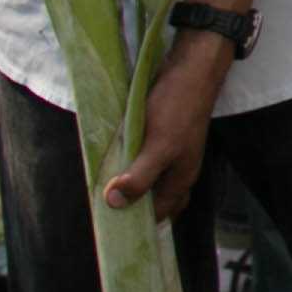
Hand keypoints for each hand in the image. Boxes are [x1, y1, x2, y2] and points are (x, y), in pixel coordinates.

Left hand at [101, 31, 232, 219]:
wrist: (191, 69)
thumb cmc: (178, 107)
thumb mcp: (158, 146)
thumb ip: (139, 176)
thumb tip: (114, 203)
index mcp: (180, 180)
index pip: (156, 214)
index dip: (134, 222)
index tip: (107, 222)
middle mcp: (175, 171)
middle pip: (151, 199)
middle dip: (129, 203)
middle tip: (101, 201)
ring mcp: (168, 153)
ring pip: (145, 178)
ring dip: (125, 180)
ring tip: (101, 179)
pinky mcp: (159, 137)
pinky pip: (141, 158)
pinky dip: (127, 161)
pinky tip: (111, 154)